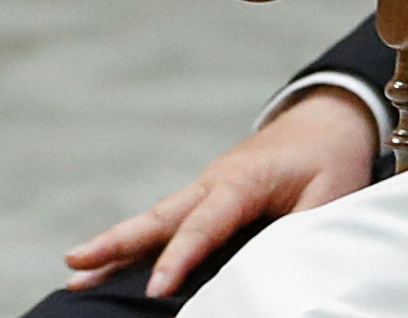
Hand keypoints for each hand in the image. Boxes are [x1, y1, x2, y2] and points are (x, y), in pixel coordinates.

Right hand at [62, 86, 377, 297]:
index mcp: (244, 180)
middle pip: (161, 216)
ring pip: (158, 218)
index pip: (205, 224)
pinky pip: (170, 220)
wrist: (330, 117)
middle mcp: (216, 180)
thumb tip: (280, 268)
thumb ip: (304, 230)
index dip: (180, 258)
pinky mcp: (210, 194)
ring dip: (118, 244)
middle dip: (118, 242)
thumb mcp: (333, 193)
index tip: (156, 290)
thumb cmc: (331, 157)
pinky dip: (139, 239)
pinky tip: (113, 261)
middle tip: (75, 261)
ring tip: (75, 268)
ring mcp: (208, 186)